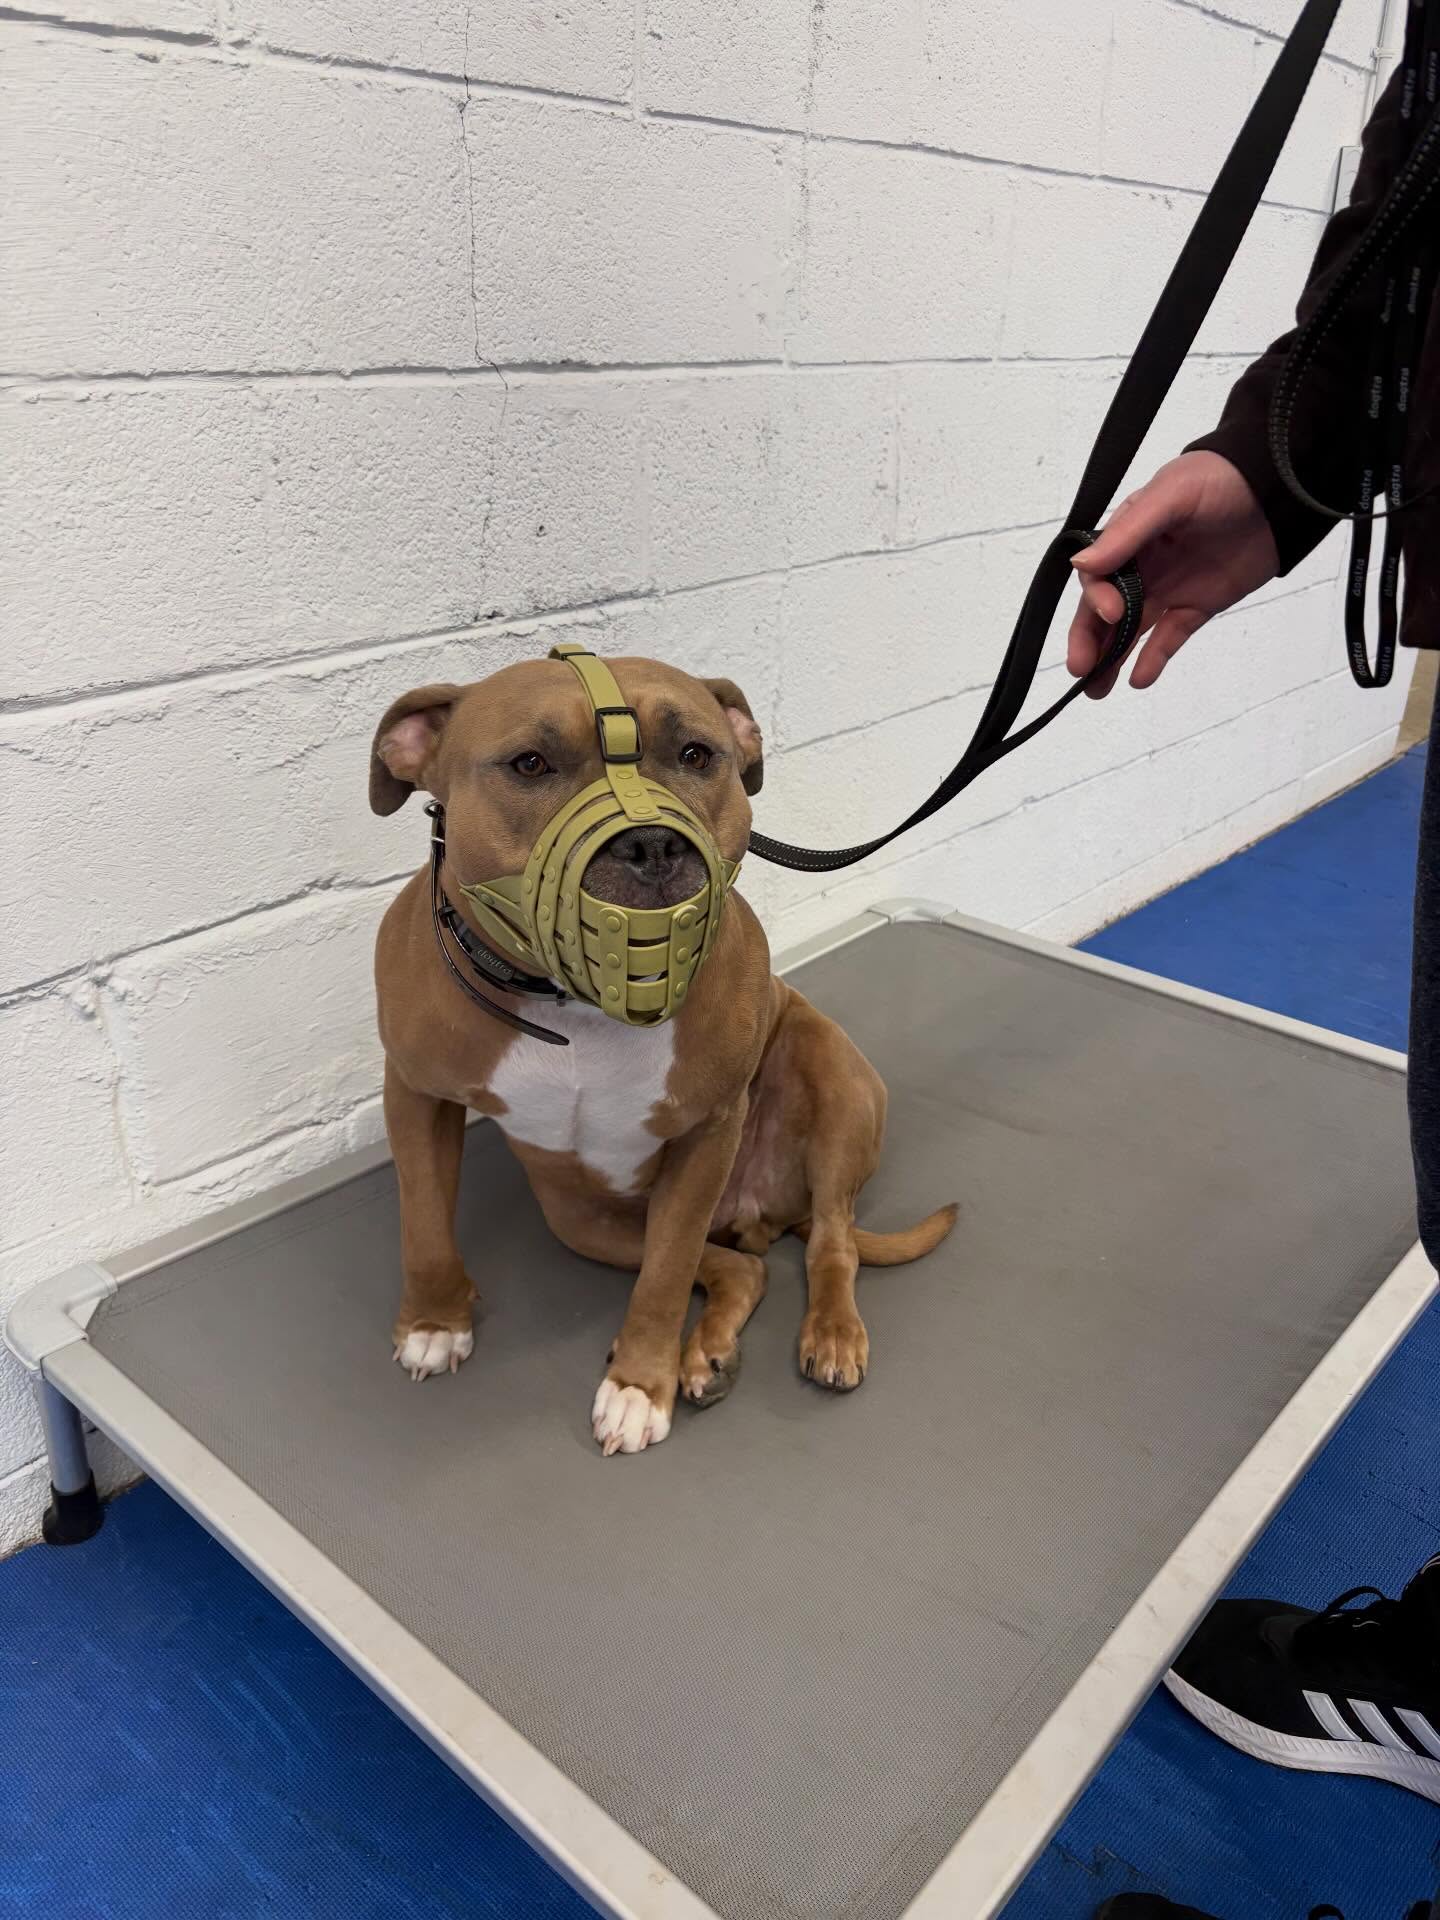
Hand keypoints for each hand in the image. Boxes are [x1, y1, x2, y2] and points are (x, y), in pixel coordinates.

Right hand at [1067, 451, 1279, 696]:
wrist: (1279, 491)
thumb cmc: (1221, 480)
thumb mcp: (1171, 496)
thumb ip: (1128, 532)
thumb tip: (1081, 564)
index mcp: (1126, 536)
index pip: (1096, 575)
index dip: (1096, 598)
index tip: (1112, 613)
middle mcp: (1140, 565)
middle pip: (1103, 610)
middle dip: (1089, 640)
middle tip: (1081, 670)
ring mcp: (1168, 588)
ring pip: (1131, 630)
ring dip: (1111, 659)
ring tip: (1097, 690)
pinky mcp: (1196, 606)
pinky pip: (1169, 636)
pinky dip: (1153, 659)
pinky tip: (1139, 680)